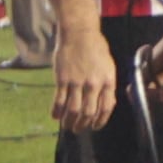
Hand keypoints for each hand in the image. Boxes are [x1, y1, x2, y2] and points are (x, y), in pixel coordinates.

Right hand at [53, 17, 117, 135]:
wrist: (80, 34)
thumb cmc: (96, 49)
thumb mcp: (108, 67)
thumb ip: (107, 85)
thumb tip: (106, 104)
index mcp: (108, 81)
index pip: (106, 108)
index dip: (100, 121)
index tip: (95, 127)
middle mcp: (94, 84)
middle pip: (88, 112)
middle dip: (83, 125)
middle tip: (78, 129)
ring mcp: (77, 82)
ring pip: (73, 110)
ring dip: (69, 121)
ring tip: (66, 125)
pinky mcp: (62, 79)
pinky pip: (59, 100)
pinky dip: (56, 111)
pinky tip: (54, 116)